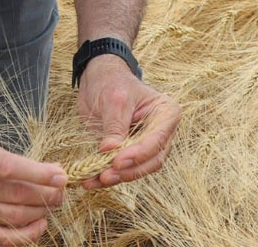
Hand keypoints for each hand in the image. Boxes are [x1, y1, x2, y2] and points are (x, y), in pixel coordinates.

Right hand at [0, 140, 67, 245]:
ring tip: (54, 203)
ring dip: (40, 211)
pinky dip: (26, 234)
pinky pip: (2, 238)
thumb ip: (6, 159)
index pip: (9, 167)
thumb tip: (46, 171)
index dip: (38, 172)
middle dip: (46, 193)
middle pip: (15, 194)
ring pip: (13, 216)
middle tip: (62, 189)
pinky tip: (40, 225)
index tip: (59, 173)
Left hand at [76, 54, 180, 189]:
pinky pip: (123, 169)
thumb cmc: (111, 81)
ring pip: (138, 169)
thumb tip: (110, 151)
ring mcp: (147, 144)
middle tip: (106, 175)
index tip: (117, 161)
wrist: (98, 77)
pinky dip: (108, 176)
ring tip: (96, 179)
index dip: (138, 154)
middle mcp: (161, 132)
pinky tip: (91, 181)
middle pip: (152, 160)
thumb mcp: (113, 100)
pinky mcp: (130, 152)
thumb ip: (114, 126)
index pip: (157, 140)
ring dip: (117, 177)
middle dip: (129, 170)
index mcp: (166, 113)